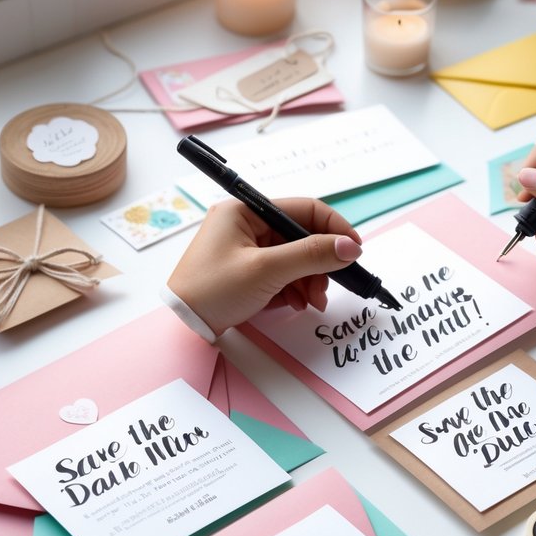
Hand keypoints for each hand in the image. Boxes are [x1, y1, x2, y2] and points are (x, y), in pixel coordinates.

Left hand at [167, 198, 362, 335]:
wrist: (182, 326)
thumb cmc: (213, 290)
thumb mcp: (267, 270)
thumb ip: (311, 255)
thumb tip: (350, 246)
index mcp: (244, 210)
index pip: (303, 209)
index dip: (333, 228)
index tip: (354, 250)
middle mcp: (246, 223)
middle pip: (301, 236)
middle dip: (319, 262)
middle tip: (329, 286)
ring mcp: (247, 247)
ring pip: (295, 257)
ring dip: (309, 279)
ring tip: (312, 302)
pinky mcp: (248, 269)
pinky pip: (283, 272)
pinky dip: (295, 287)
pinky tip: (296, 303)